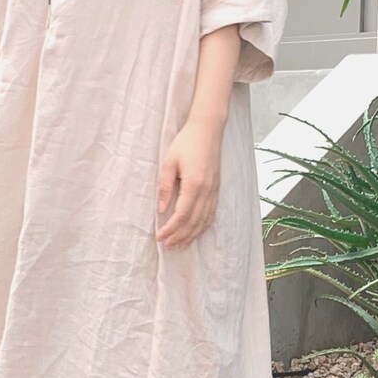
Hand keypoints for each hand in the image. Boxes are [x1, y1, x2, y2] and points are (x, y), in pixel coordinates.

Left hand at [157, 119, 222, 248]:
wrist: (208, 131)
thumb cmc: (186, 143)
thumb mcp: (169, 162)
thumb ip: (165, 187)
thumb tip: (161, 209)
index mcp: (194, 184)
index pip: (182, 215)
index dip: (171, 229)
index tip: (160, 237)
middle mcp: (207, 191)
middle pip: (193, 222)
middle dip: (180, 236)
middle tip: (167, 246)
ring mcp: (214, 192)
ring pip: (204, 221)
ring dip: (191, 236)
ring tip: (180, 245)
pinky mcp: (217, 190)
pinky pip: (211, 214)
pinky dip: (203, 227)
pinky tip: (195, 233)